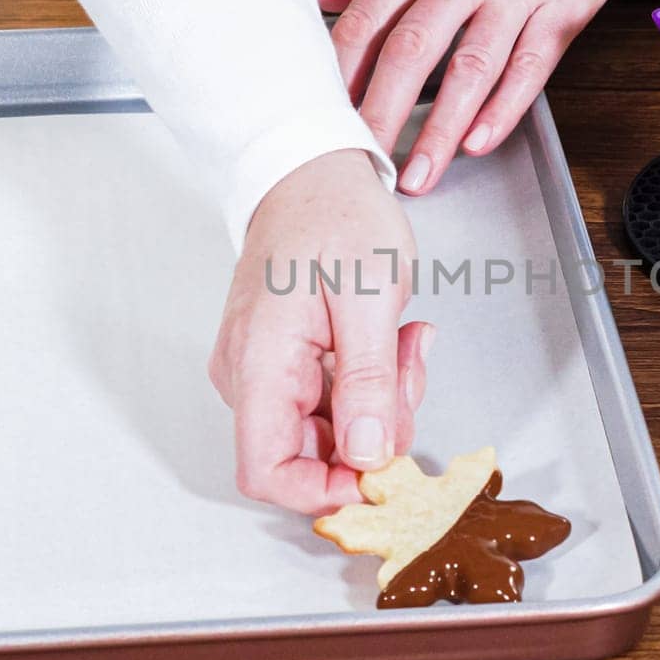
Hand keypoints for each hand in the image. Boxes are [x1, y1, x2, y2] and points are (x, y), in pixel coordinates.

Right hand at [210, 149, 431, 514]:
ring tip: (407, 343)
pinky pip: (331, 401)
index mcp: (259, 363)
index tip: (383, 471)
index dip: (325, 491)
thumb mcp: (370, 296)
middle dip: (375, 433)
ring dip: (381, 403)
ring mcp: (265, 370)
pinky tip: (393, 342)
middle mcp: (249, 376)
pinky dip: (371, 384)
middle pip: (308, 456)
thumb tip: (368, 456)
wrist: (311, 168)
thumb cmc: (334, 213)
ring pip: (328, 430)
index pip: (268, 473)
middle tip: (410, 370)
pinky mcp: (285, 362)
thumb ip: (368, 382)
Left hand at [317, 0, 656, 194]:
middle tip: (360, 161)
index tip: (325, 110)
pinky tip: (479, 142)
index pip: (371, 15)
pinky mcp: (566, 9)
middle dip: (380, 113)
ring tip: (418, 175)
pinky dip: (504, 109)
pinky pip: (531, 68)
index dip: (342, 69)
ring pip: (471, 70)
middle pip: (412, 50)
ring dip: (440, 130)